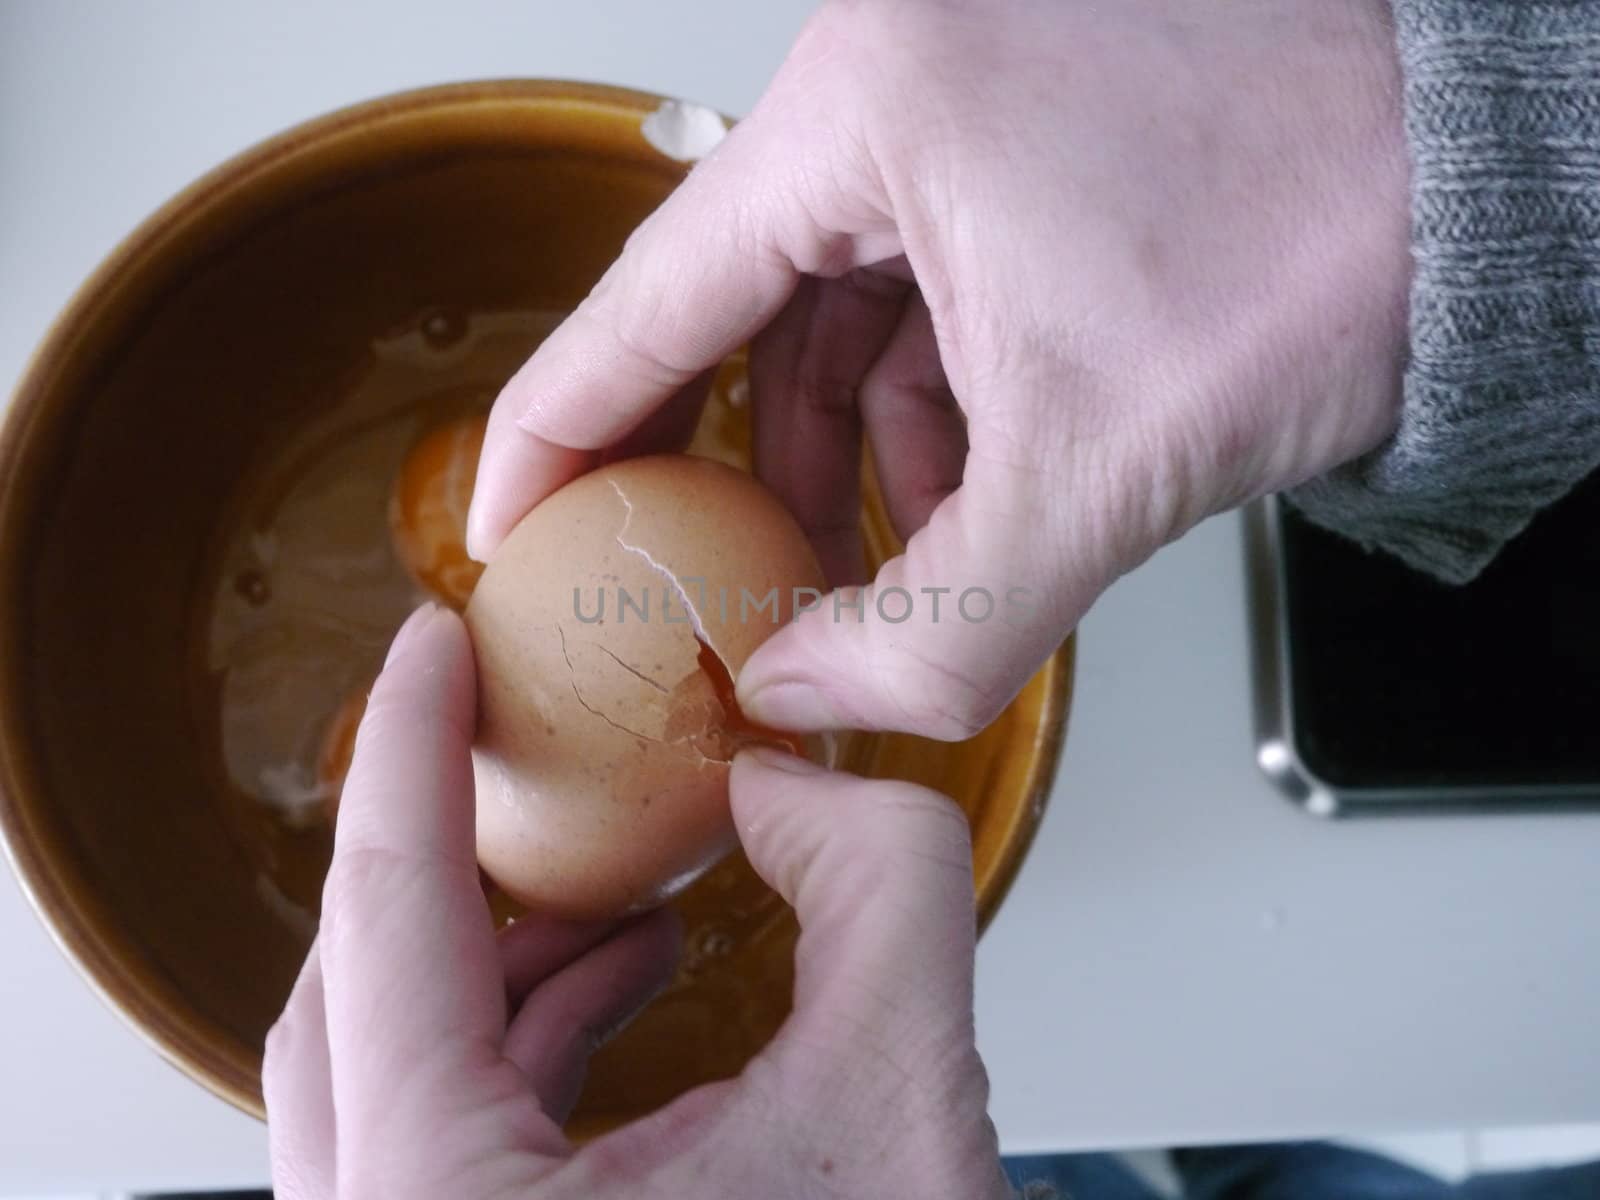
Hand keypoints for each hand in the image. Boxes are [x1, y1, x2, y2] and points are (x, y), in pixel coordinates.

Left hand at [264, 604, 1009, 1199]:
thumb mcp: (904, 1095)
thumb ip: (876, 885)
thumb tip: (789, 778)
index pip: (389, 919)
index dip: (409, 750)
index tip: (430, 645)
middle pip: (353, 994)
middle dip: (448, 850)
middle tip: (514, 743)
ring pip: (388, 1066)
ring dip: (499, 950)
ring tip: (620, 888)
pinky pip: (443, 1127)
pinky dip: (524, 1033)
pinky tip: (627, 980)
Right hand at [466, 0, 1410, 739]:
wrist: (1488, 189)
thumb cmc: (1330, 244)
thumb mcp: (1107, 472)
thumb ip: (936, 627)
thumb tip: (803, 704)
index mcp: (873, 108)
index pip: (652, 292)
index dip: (560, 425)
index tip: (507, 519)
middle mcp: (895, 77)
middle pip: (736, 304)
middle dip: (723, 459)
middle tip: (674, 569)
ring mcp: (960, 97)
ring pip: (836, 305)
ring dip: (841, 445)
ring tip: (866, 558)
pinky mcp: (1022, 136)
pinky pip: (919, 284)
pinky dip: (924, 397)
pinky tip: (958, 484)